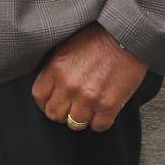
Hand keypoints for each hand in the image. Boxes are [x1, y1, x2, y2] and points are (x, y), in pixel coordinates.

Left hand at [32, 23, 147, 132]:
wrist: (125, 37)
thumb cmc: (97, 38)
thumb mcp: (66, 46)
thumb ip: (55, 67)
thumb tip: (50, 83)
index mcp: (56, 69)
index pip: (39, 97)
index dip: (44, 103)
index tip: (51, 103)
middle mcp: (69, 85)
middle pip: (54, 114)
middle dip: (61, 113)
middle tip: (70, 107)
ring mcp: (88, 97)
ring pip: (75, 124)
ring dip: (81, 118)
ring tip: (88, 108)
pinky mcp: (109, 105)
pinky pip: (98, 126)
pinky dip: (100, 122)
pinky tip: (102, 111)